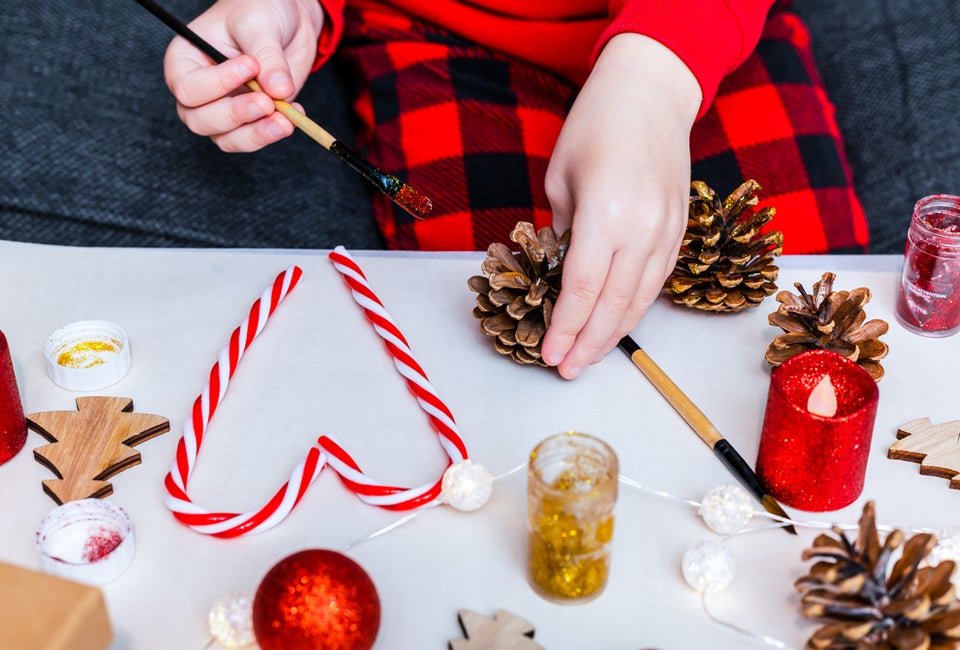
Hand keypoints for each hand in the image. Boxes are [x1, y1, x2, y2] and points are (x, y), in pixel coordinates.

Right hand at [163, 0, 323, 151]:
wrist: (287, 19)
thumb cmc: (259, 9)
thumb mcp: (260, 24)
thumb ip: (267, 57)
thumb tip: (279, 91)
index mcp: (185, 60)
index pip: (188, 87)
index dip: (218, 84)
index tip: (250, 66)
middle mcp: (200, 90)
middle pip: (201, 120)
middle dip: (235, 115)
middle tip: (267, 102)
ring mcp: (224, 108)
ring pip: (226, 139)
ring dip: (255, 134)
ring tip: (285, 121)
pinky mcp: (250, 120)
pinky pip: (253, 138)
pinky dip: (272, 133)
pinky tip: (292, 116)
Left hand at [540, 33, 701, 378]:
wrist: (651, 92)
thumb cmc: (594, 127)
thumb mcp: (560, 180)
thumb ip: (561, 235)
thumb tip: (559, 278)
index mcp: (605, 214)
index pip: (581, 290)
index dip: (564, 328)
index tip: (549, 355)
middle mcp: (643, 228)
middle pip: (613, 305)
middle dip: (587, 344)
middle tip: (566, 370)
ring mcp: (669, 230)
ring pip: (641, 300)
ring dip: (613, 334)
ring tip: (588, 357)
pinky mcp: (682, 229)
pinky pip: (657, 281)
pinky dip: (636, 308)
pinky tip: (617, 324)